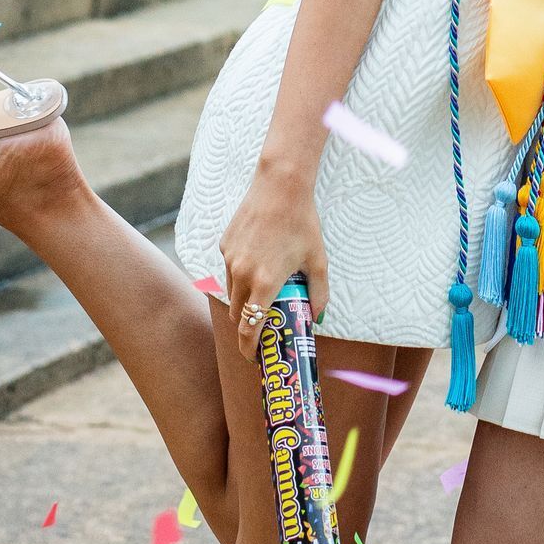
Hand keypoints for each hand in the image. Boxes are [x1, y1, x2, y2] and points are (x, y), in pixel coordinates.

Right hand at [220, 166, 329, 356]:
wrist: (281, 185)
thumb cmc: (303, 222)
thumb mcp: (318, 261)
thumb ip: (319, 294)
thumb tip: (317, 318)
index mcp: (266, 283)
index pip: (250, 329)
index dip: (249, 349)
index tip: (255, 358)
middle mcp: (243, 274)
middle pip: (238, 315)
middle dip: (248, 324)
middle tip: (264, 324)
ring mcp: (230, 259)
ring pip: (232, 293)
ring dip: (244, 299)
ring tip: (264, 287)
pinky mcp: (224, 245)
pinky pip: (229, 270)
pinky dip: (240, 274)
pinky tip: (259, 258)